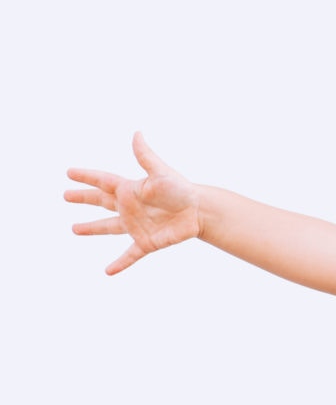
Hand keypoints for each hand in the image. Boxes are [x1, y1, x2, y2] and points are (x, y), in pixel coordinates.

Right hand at [66, 132, 200, 274]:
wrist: (200, 211)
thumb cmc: (182, 189)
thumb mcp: (161, 173)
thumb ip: (145, 156)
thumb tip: (137, 133)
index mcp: (130, 189)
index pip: (103, 181)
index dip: (86, 177)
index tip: (69, 172)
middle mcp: (130, 207)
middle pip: (101, 202)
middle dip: (84, 198)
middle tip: (65, 196)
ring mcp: (136, 225)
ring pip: (109, 228)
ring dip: (92, 229)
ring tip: (74, 229)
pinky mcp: (147, 242)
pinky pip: (130, 255)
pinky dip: (120, 263)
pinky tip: (107, 271)